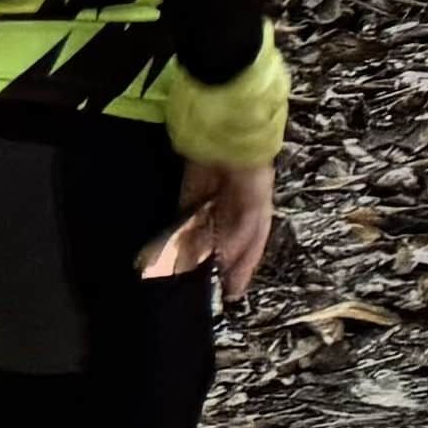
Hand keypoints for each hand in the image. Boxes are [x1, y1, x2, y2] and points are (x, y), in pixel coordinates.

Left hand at [152, 156, 274, 304]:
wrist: (229, 135)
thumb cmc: (250, 171)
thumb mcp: (255, 206)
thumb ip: (239, 235)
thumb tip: (222, 260)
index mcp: (257, 215)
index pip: (251, 248)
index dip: (243, 270)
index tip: (233, 293)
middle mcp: (234, 212)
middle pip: (225, 244)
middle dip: (215, 265)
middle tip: (205, 290)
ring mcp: (211, 204)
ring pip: (203, 235)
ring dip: (193, 254)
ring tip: (184, 277)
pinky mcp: (189, 195)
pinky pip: (183, 221)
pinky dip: (177, 236)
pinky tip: (170, 252)